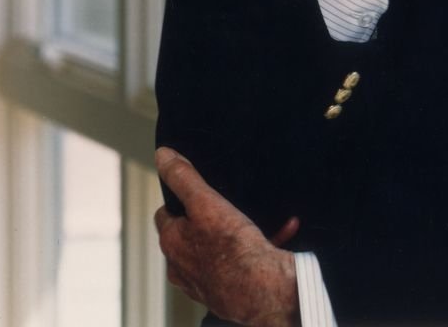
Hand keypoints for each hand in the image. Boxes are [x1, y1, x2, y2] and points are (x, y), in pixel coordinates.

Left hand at [153, 148, 299, 326]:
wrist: (264, 291)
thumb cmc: (232, 250)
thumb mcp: (206, 202)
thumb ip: (184, 178)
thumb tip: (163, 156)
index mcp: (172, 245)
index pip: (164, 215)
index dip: (179, 199)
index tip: (195, 190)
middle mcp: (183, 268)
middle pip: (192, 233)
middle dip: (213, 216)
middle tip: (231, 203)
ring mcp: (206, 282)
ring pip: (221, 247)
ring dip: (240, 230)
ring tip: (263, 216)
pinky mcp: (230, 291)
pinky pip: (243, 261)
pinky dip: (261, 244)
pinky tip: (284, 230)